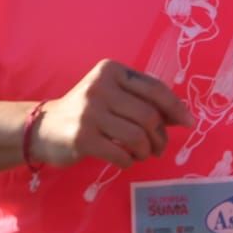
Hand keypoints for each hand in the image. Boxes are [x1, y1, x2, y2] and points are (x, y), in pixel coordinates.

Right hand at [35, 60, 193, 169]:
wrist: (44, 128)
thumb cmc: (87, 112)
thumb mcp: (113, 96)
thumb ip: (143, 101)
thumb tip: (182, 117)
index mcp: (111, 71)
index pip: (154, 89)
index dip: (175, 107)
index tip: (189, 123)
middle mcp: (100, 87)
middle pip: (148, 115)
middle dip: (161, 136)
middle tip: (160, 148)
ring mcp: (89, 112)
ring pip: (137, 135)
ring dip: (146, 150)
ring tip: (144, 155)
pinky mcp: (82, 138)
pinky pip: (120, 153)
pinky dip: (129, 161)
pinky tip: (126, 160)